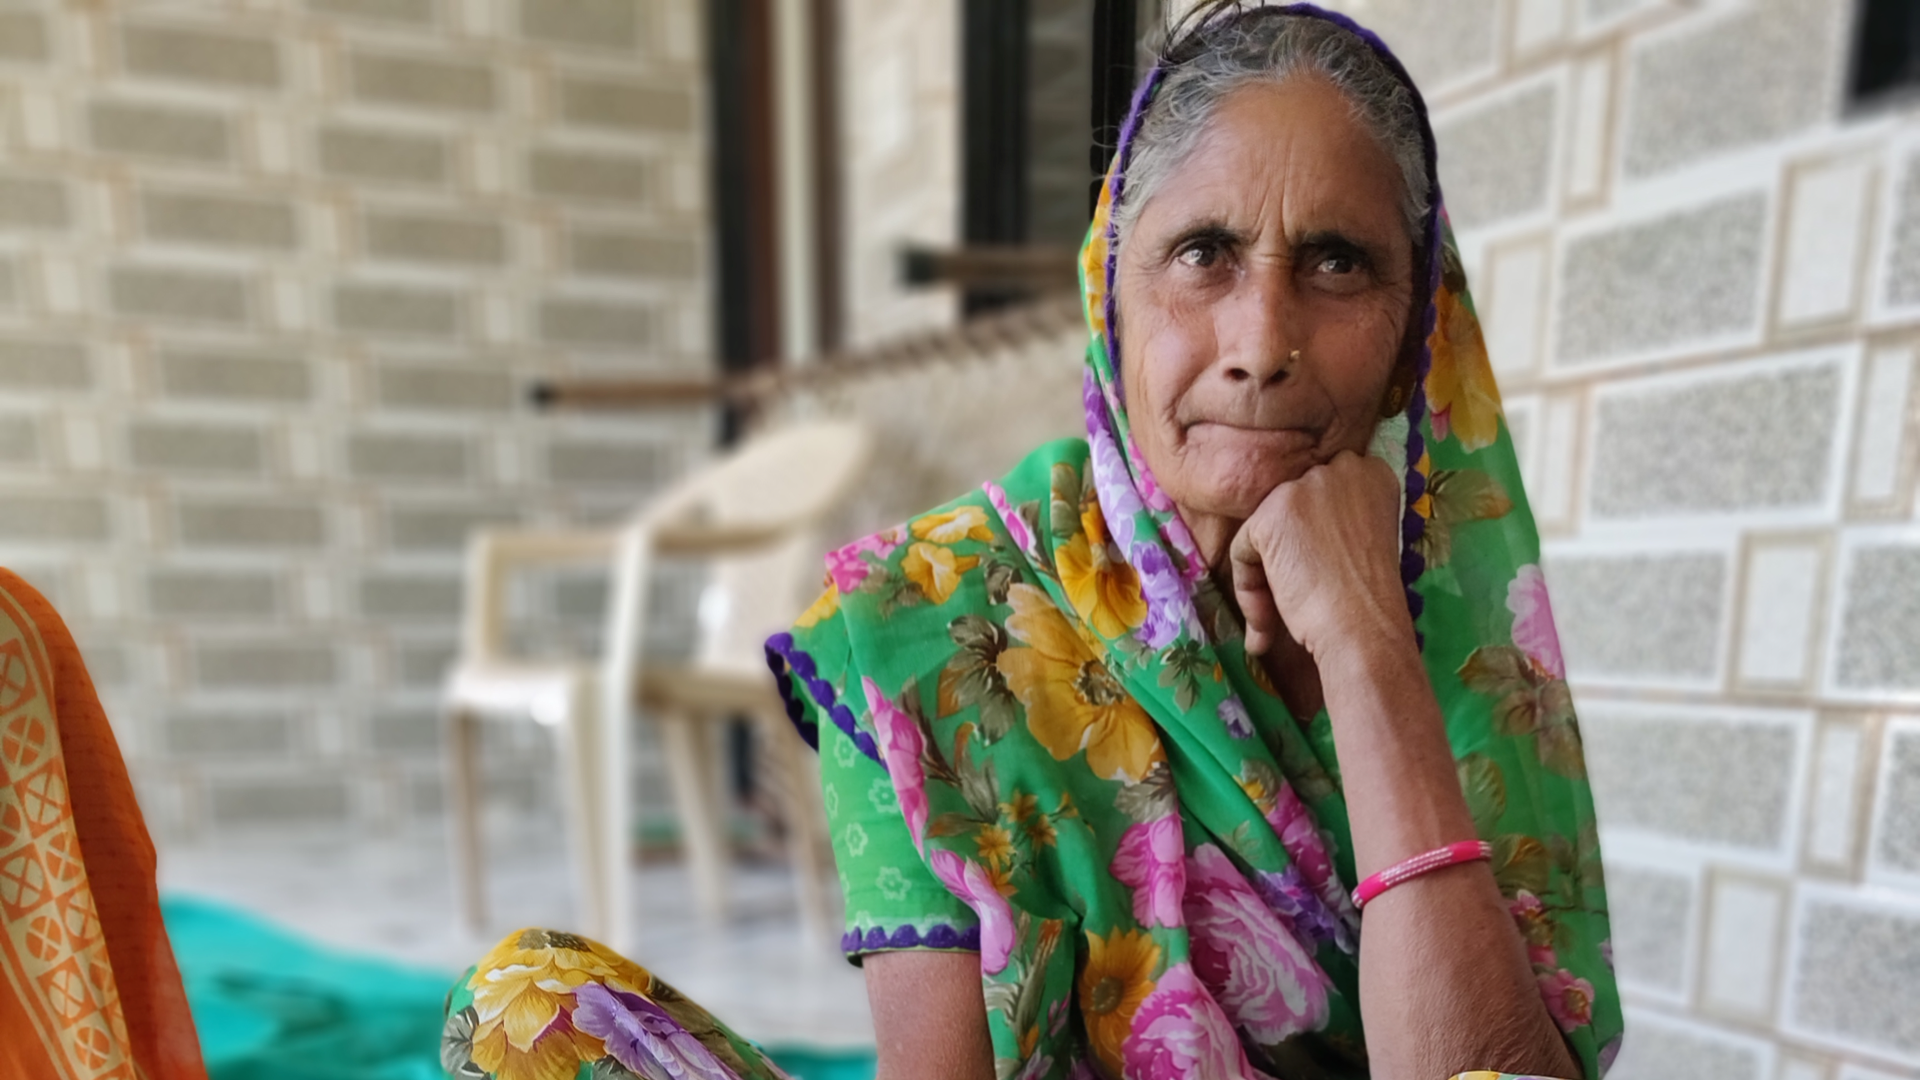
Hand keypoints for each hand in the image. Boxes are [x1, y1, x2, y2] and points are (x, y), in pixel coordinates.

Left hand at [1228, 450, 1412, 658]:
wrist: (1365, 630)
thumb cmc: (1370, 601)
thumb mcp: (1367, 540)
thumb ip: (1337, 521)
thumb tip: (1300, 531)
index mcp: (1372, 473)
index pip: (1322, 493)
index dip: (1314, 534)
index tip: (1319, 571)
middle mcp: (1341, 468)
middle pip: (1291, 506)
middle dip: (1288, 552)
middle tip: (1298, 597)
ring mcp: (1305, 488)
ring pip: (1265, 528)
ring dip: (1265, 576)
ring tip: (1276, 621)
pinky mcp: (1272, 515)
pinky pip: (1243, 550)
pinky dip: (1249, 589)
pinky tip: (1267, 623)